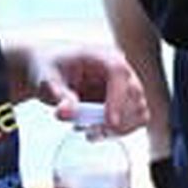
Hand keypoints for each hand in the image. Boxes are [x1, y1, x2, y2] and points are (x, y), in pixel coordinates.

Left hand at [33, 47, 149, 134]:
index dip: (118, 99)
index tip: (109, 123)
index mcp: (103, 56)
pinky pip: (134, 121)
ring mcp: (125, 87)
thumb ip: (59, 96)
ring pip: (139, 112)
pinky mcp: (124, 102)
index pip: (119, 73)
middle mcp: (120, 70)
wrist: (48, 68)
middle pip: (135, 96)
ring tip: (91, 132)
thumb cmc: (49, 67)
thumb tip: (67, 113)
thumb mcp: (47, 80)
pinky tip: (96, 131)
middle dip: (117, 120)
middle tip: (90, 131)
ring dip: (119, 129)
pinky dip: (119, 131)